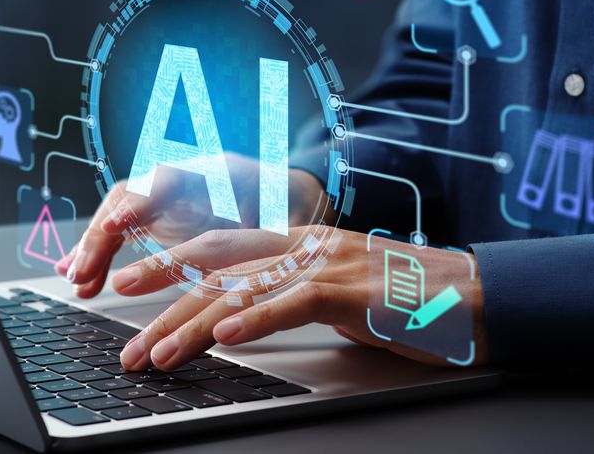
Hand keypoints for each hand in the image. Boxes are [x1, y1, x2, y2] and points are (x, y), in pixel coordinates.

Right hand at [55, 153, 325, 297]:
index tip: (118, 224)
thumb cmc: (290, 210)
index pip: (166, 179)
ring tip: (77, 282)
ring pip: (119, 215)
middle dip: (102, 233)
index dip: (139, 202)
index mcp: (215, 171)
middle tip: (83, 272)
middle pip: (129, 196)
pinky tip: (80, 276)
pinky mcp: (158, 218)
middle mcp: (182, 178)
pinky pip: (121, 232)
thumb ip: (264, 230)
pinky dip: (101, 255)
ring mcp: (166, 197)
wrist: (289, 200)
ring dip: (94, 249)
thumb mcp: (284, 219)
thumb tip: (258, 247)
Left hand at [114, 227, 487, 369]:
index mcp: (296, 242)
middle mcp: (305, 244)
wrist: (476, 296)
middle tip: (117, 311)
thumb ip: (288, 292)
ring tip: (156, 352)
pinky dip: (259, 317)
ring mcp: (328, 262)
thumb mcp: (334, 289)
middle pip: (218, 261)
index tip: (130, 283)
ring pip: (247, 285)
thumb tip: (239, 314)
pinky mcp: (355, 290)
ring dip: (195, 321)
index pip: (220, 248)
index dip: (170, 261)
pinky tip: (228, 335)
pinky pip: (296, 301)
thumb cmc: (403, 299)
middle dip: (163, 285)